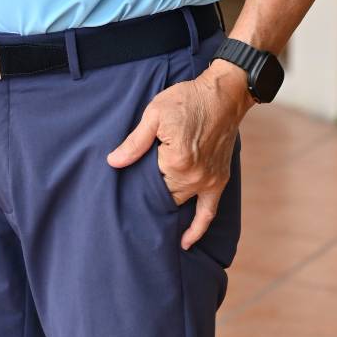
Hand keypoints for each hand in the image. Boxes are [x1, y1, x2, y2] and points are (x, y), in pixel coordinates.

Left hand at [106, 61, 251, 248]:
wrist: (222, 95)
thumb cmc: (187, 99)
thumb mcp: (155, 114)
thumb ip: (135, 141)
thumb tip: (114, 161)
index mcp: (175, 161)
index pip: (148, 184)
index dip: (136, 184)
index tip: (124, 187)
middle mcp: (193, 177)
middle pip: (164, 196)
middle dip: (149, 196)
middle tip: (133, 199)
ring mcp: (208, 181)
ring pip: (180, 204)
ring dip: (167, 207)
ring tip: (148, 217)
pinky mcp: (219, 181)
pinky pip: (209, 212)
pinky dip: (198, 228)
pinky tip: (186, 241)